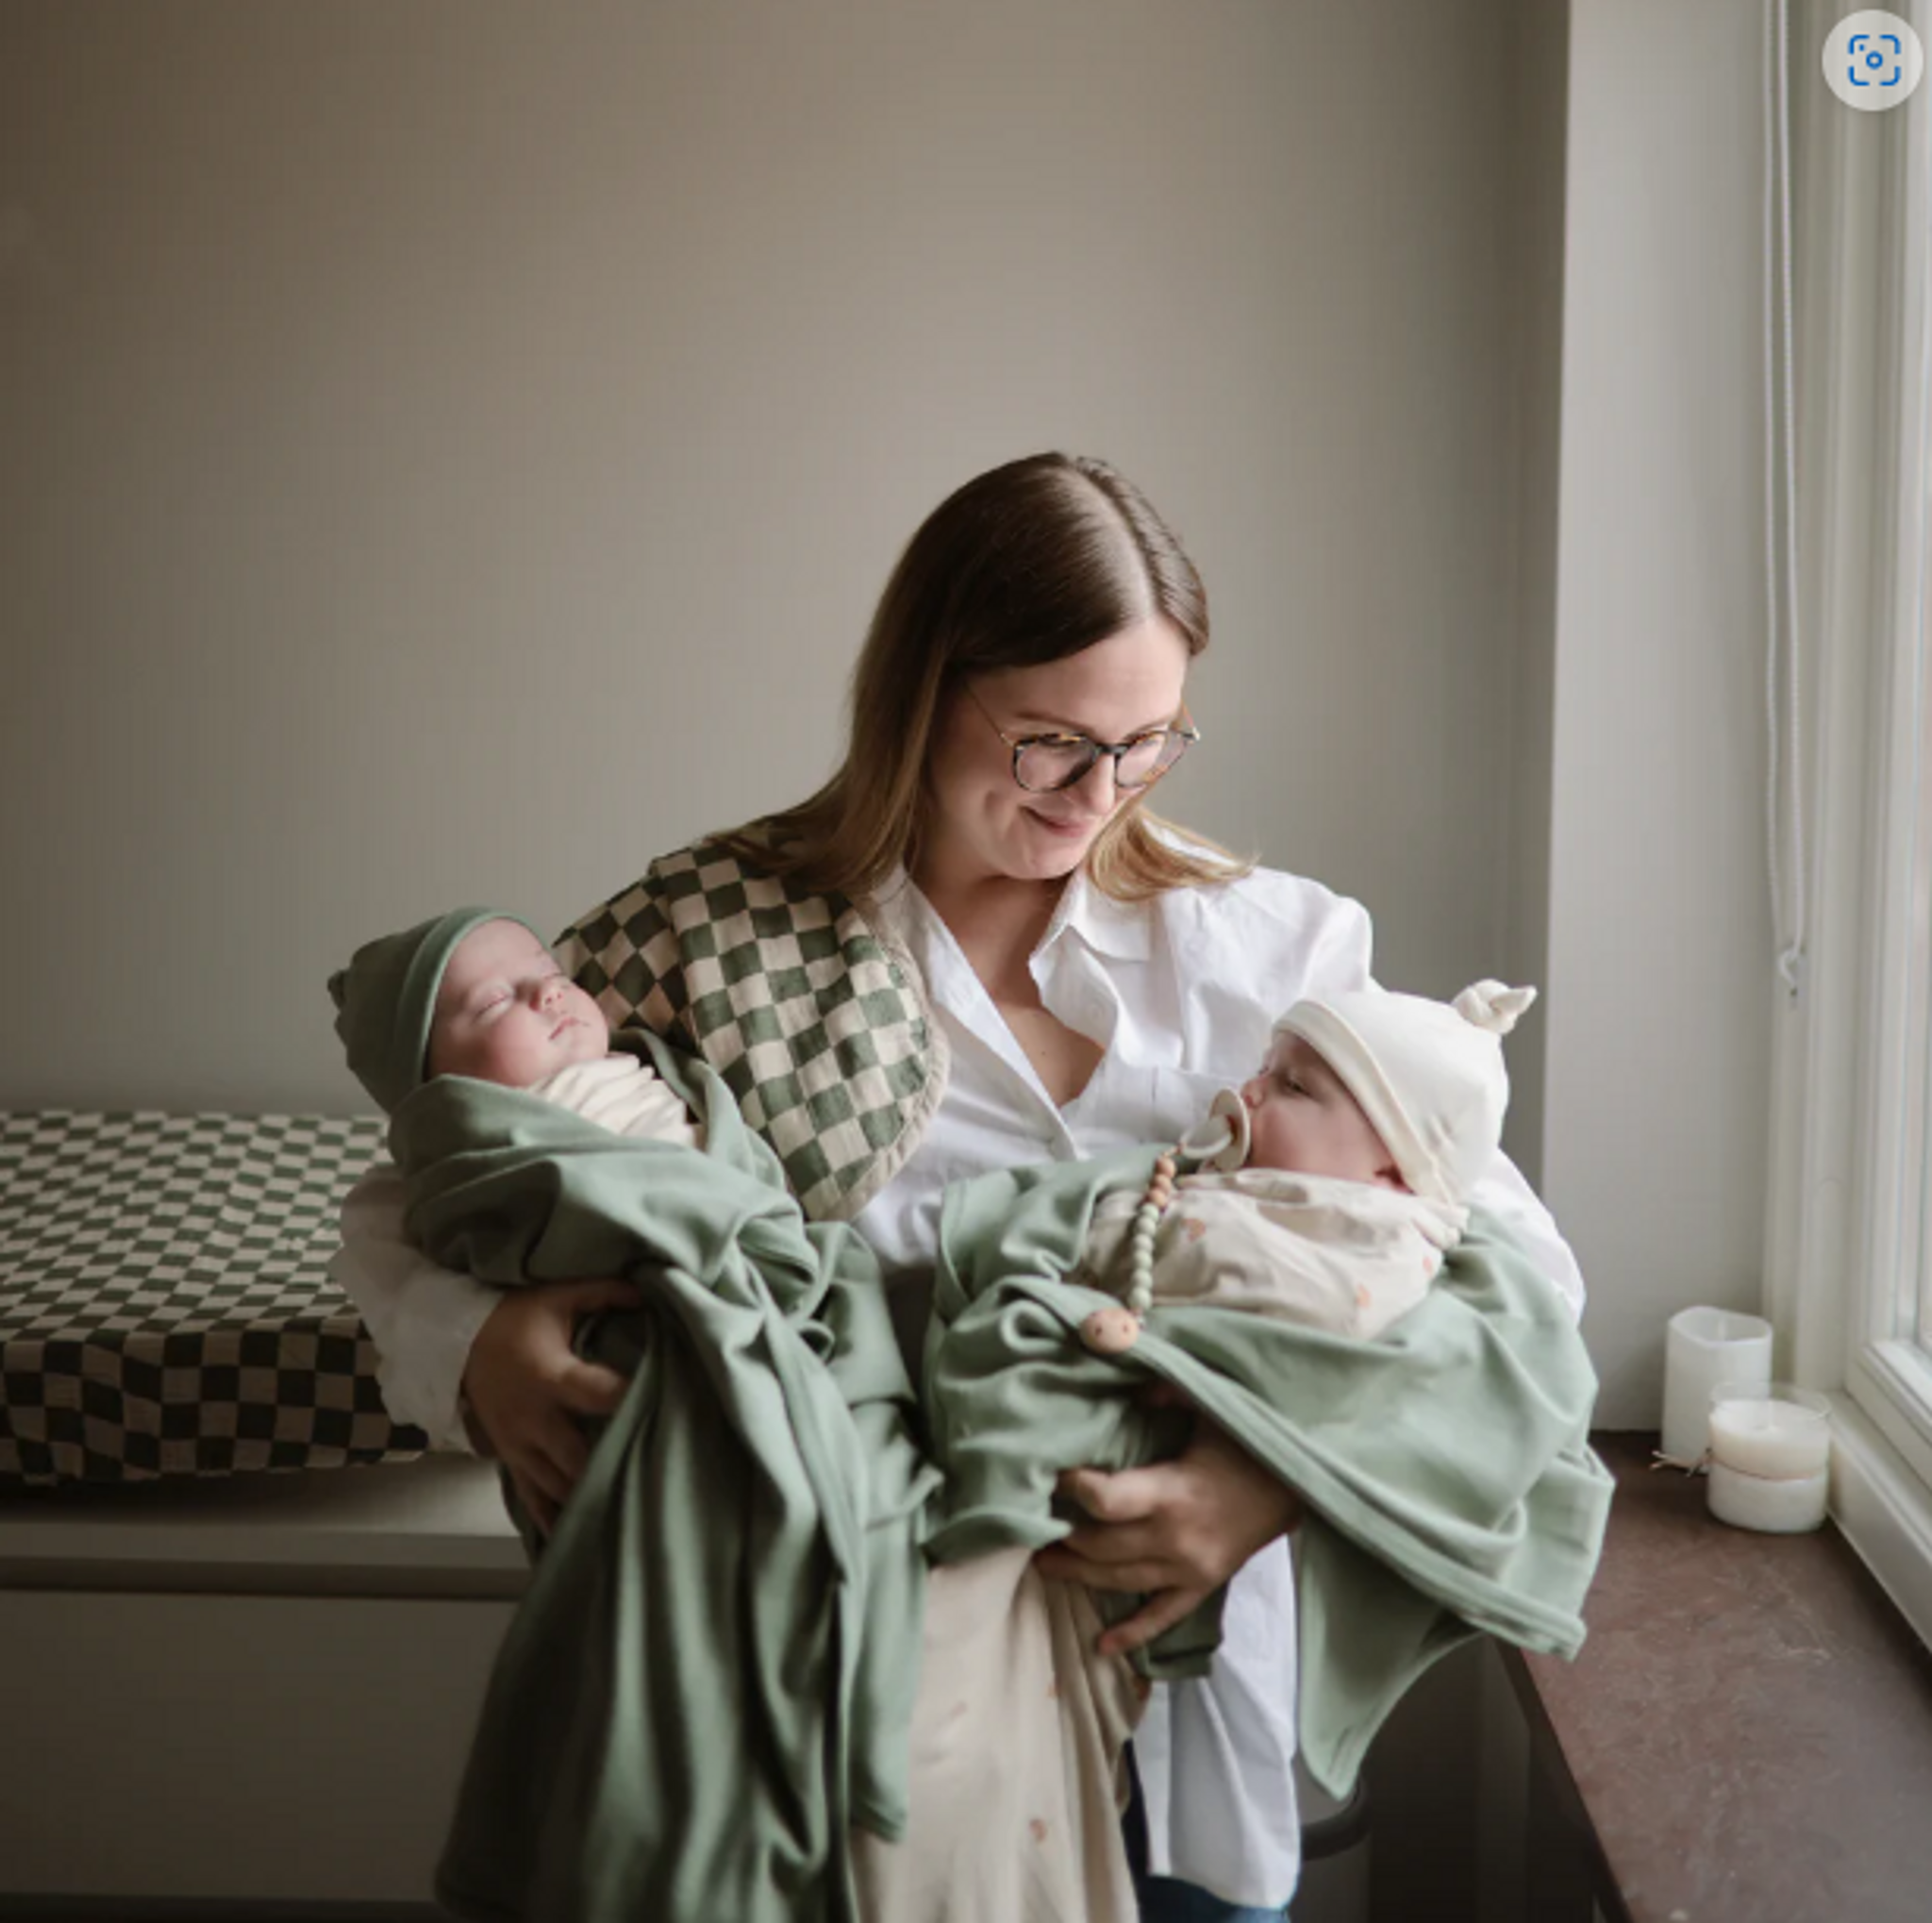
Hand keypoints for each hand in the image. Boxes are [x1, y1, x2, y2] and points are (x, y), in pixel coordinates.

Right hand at [461, 1278, 640, 1536]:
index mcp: (550, 1377)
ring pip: (556, 1485)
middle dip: (609, 1470)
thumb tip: (649, 1290)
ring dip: (587, 1498)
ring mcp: (519, 1445)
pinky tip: (577, 1539)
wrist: (454, 1341)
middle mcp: (534, 1419)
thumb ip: (603, 1293)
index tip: (658, 1408)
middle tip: (651, 1481)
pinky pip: (532, 1497)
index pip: (595, 1393)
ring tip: (625, 1516)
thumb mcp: (556, 1296)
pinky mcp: (510, 1458)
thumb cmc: (513, 1317)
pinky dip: (554, 1517)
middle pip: (577, 1457)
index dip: (625, 1401)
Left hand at [1032, 1410, 1303, 1658]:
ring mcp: (1189, 1570)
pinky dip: (1131, 1634)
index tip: (1049, 1474)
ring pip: (1118, 1581)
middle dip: (1060, 1536)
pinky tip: (1102, 1648)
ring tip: (1042, 1563)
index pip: (1105, 1500)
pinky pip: (1161, 1618)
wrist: (1299, 1485)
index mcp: (1173, 1493)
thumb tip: (1115, 1373)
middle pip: (1100, 1547)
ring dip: (1077, 1574)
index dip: (1071, 1489)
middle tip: (1028, 1524)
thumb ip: (1161, 1391)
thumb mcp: (1208, 1407)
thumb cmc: (1249, 1443)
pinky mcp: (1202, 1587)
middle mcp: (1175, 1539)